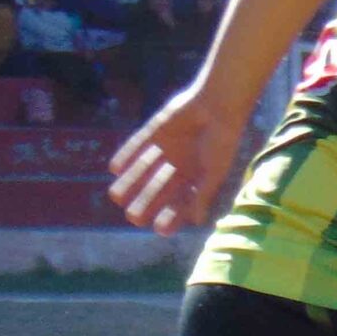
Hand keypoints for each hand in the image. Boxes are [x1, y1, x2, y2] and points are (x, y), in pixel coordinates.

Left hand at [106, 79, 241, 234]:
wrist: (217, 105)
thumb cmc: (222, 142)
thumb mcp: (214, 172)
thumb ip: (203, 194)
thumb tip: (197, 221)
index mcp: (195, 178)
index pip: (180, 203)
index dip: (170, 217)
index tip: (160, 230)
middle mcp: (177, 166)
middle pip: (157, 190)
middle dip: (145, 203)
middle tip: (133, 217)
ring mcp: (165, 149)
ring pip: (143, 169)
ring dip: (130, 183)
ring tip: (116, 196)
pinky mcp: (154, 132)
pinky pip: (136, 145)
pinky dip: (126, 156)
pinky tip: (114, 168)